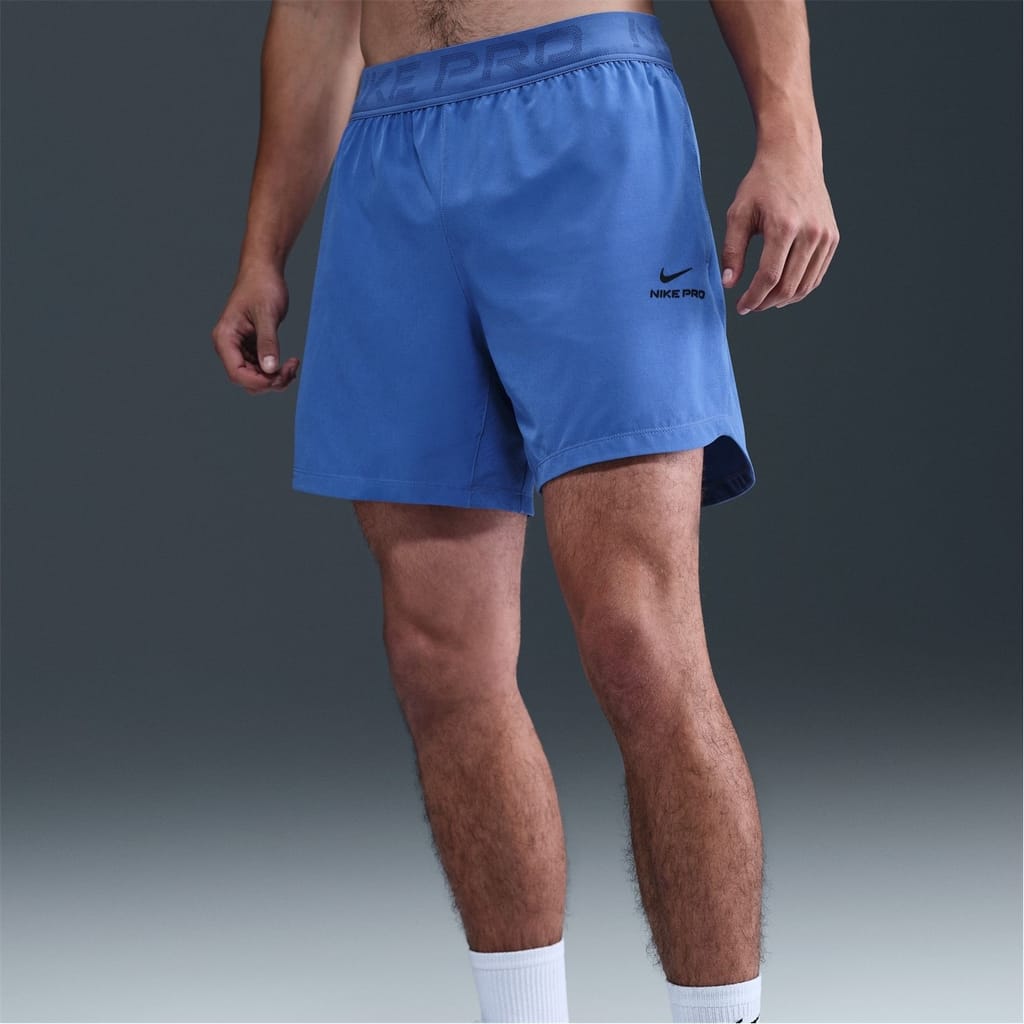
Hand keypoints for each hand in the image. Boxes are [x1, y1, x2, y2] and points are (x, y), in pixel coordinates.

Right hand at [211, 263, 298, 393]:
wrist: (264, 271)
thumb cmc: (262, 287)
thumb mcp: (266, 315)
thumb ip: (267, 342)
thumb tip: (270, 369)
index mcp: (225, 338)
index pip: (237, 373)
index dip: (259, 382)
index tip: (280, 375)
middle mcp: (229, 346)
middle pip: (246, 380)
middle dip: (270, 381)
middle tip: (292, 368)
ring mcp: (239, 348)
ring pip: (255, 377)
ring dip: (275, 378)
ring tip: (293, 364)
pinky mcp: (251, 347)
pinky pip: (262, 368)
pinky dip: (276, 370)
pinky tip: (291, 363)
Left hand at [720, 144, 838, 314]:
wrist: (793, 158)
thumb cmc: (762, 184)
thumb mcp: (738, 214)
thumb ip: (732, 251)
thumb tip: (728, 284)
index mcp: (784, 226)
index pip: (769, 277)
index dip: (753, 298)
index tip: (741, 307)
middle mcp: (810, 233)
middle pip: (788, 286)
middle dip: (766, 302)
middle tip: (751, 306)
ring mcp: (825, 236)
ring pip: (805, 285)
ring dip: (783, 300)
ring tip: (764, 300)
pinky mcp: (832, 237)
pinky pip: (817, 274)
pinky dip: (800, 288)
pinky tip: (782, 290)